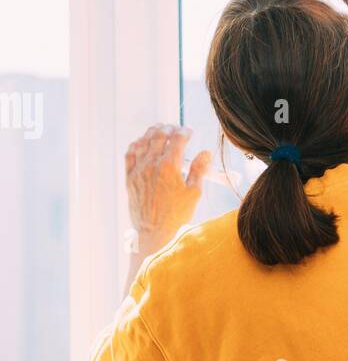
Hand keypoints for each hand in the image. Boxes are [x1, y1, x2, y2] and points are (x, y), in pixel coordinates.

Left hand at [125, 124, 211, 256]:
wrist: (154, 232)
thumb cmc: (177, 215)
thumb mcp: (194, 193)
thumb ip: (199, 170)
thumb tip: (205, 153)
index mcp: (169, 166)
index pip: (177, 139)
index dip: (185, 132)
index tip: (189, 132)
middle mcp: (152, 164)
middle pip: (159, 135)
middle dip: (169, 128)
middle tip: (175, 128)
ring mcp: (138, 170)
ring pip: (143, 141)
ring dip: (152, 132)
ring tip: (159, 129)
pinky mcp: (130, 178)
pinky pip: (130, 154)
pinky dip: (136, 144)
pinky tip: (141, 143)